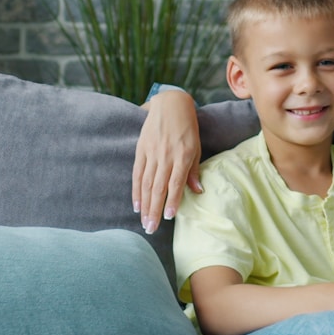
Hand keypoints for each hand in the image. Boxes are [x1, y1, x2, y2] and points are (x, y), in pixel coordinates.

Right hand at [132, 90, 201, 233]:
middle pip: (158, 188)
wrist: (170, 105)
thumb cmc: (187, 128)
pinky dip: (136, 190)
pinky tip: (136, 205)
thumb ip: (194, 170)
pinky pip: (137, 174)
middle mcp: (166, 156)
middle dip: (154, 210)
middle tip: (151, 229)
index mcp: (182, 155)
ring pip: (146, 183)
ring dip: (144, 205)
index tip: (169, 217)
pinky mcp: (141, 150)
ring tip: (144, 222)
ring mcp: (151, 153)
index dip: (171, 201)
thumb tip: (197, 191)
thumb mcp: (196, 147)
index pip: (175, 183)